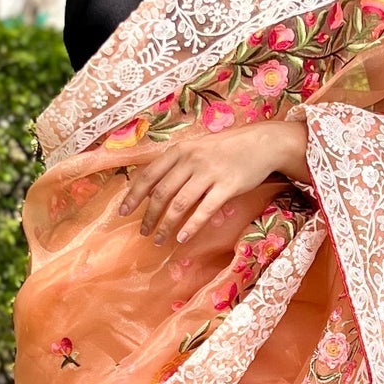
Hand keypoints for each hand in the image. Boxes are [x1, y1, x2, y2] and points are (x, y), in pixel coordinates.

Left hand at [117, 117, 310, 246]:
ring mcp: (209, 173)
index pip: (149, 175)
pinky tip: (182, 238)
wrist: (261, 143)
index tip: (123, 212)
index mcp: (179, 150)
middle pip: (161, 193)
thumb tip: (151, 190)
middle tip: (142, 232)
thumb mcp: (195, 148)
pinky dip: (190, 226)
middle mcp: (191, 160)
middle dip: (149, 216)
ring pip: (179, 204)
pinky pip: (204, 210)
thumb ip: (174, 166)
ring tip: (158, 240)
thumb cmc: (225, 148)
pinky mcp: (227, 186)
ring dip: (165, 225)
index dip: (133, 196)